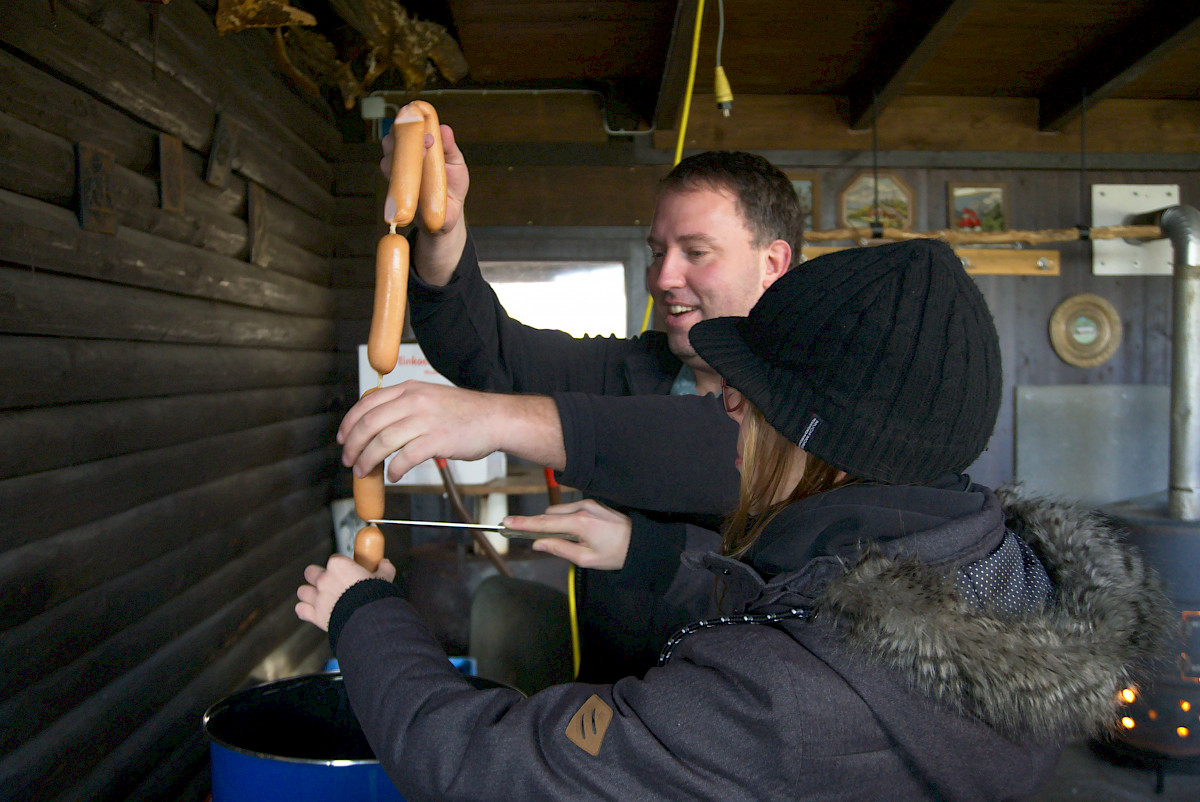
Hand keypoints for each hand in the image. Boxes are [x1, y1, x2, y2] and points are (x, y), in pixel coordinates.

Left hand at [295, 554, 396, 631]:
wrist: (368, 620)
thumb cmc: (375, 597)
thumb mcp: (384, 579)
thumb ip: (384, 569)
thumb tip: (385, 563)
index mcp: (339, 565)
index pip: (334, 559)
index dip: (340, 566)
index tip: (347, 572)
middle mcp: (324, 579)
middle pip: (310, 572)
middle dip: (317, 576)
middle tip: (329, 583)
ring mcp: (317, 597)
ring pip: (303, 591)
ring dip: (309, 594)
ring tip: (320, 598)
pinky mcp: (314, 614)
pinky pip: (301, 609)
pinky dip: (305, 610)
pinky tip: (314, 612)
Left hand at [339, 381, 505, 482]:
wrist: (495, 418)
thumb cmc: (465, 412)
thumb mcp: (430, 397)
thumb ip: (405, 406)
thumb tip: (378, 425)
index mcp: (409, 389)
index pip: (367, 403)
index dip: (348, 423)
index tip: (343, 438)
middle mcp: (414, 401)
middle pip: (369, 424)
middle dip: (352, 445)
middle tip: (348, 460)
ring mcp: (425, 420)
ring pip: (382, 442)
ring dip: (367, 460)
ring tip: (364, 471)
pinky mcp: (437, 440)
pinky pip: (405, 458)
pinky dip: (394, 470)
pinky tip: (393, 476)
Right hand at [380, 115, 467, 237]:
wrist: (451, 214)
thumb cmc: (452, 185)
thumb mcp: (456, 163)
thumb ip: (449, 147)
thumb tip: (444, 128)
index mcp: (414, 148)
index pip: (403, 128)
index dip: (409, 120)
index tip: (421, 116)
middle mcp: (402, 161)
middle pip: (390, 141)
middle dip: (404, 136)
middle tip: (427, 139)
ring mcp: (398, 179)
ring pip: (387, 162)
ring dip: (402, 156)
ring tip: (424, 155)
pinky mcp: (399, 198)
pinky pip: (393, 188)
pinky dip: (402, 181)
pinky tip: (414, 179)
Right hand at [504, 500, 631, 570]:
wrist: (641, 543)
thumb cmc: (615, 554)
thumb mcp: (586, 559)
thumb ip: (560, 549)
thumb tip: (539, 544)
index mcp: (580, 523)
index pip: (544, 523)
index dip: (523, 524)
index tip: (506, 522)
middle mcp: (582, 508)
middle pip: (549, 515)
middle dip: (540, 526)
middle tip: (533, 540)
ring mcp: (589, 503)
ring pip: (559, 511)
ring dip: (555, 524)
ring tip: (567, 542)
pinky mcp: (593, 503)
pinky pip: (571, 509)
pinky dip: (566, 520)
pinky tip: (577, 534)